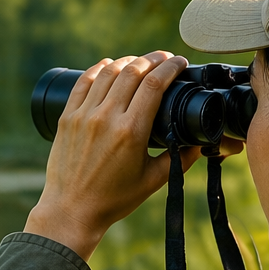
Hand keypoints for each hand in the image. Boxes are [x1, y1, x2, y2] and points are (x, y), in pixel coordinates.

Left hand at [24, 53, 242, 260]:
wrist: (71, 210)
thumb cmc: (113, 199)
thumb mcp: (153, 181)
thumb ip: (179, 160)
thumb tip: (201, 144)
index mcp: (131, 132)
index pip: (154, 85)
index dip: (170, 67)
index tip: (180, 62)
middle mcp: (106, 118)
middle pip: (133, 72)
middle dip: (153, 59)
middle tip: (164, 58)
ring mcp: (83, 116)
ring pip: (108, 73)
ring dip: (128, 61)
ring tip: (140, 61)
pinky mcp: (66, 118)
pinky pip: (83, 82)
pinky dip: (98, 69)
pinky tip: (108, 65)